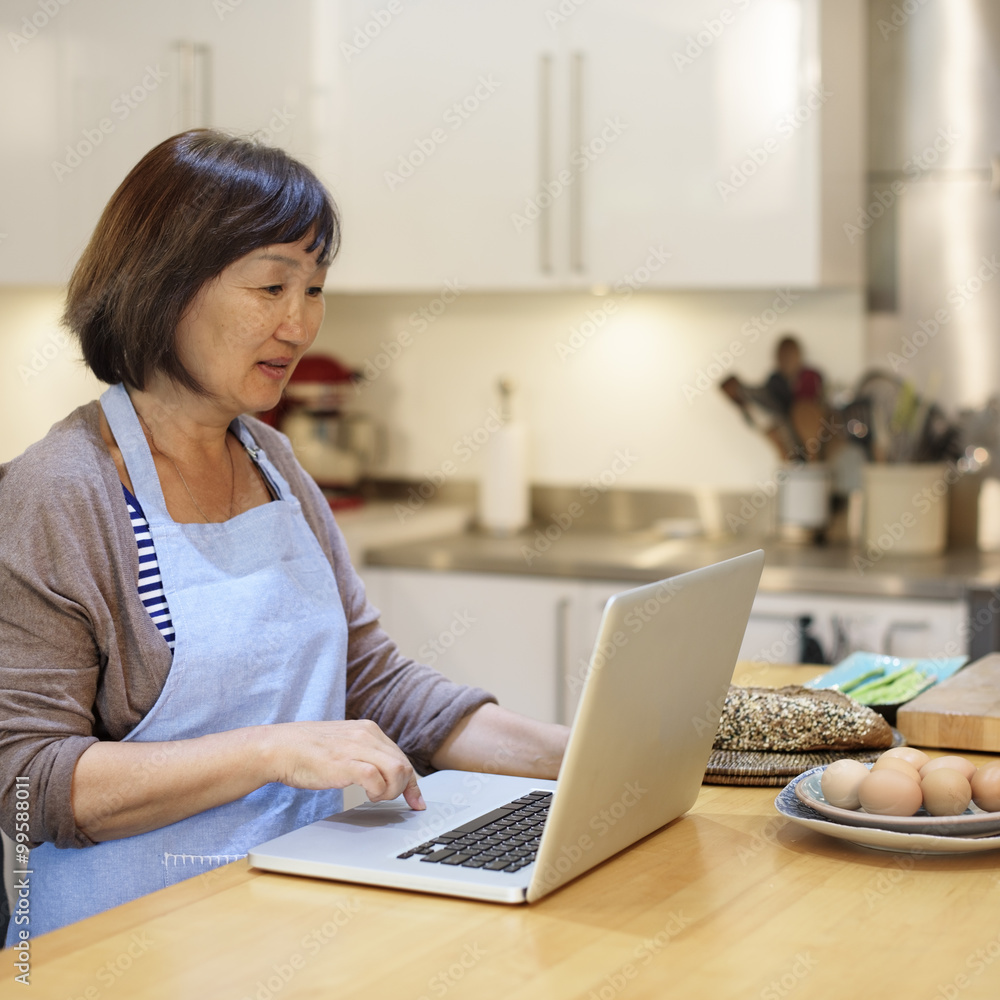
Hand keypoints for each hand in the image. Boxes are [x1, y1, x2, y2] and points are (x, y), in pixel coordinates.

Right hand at [263, 719, 424, 809]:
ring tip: (375, 797)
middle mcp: (367, 735)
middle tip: (391, 802)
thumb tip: (381, 772)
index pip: (401, 756)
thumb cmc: (307, 751)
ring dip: (391, 791)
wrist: (279, 747)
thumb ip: (363, 753)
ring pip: (398, 771)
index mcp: (368, 730)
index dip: (411, 782)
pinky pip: (376, 779)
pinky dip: (377, 792)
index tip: (416, 801)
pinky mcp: (346, 763)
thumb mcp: (343, 745)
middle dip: (404, 789)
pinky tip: (366, 795)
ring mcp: (357, 748)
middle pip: (404, 764)